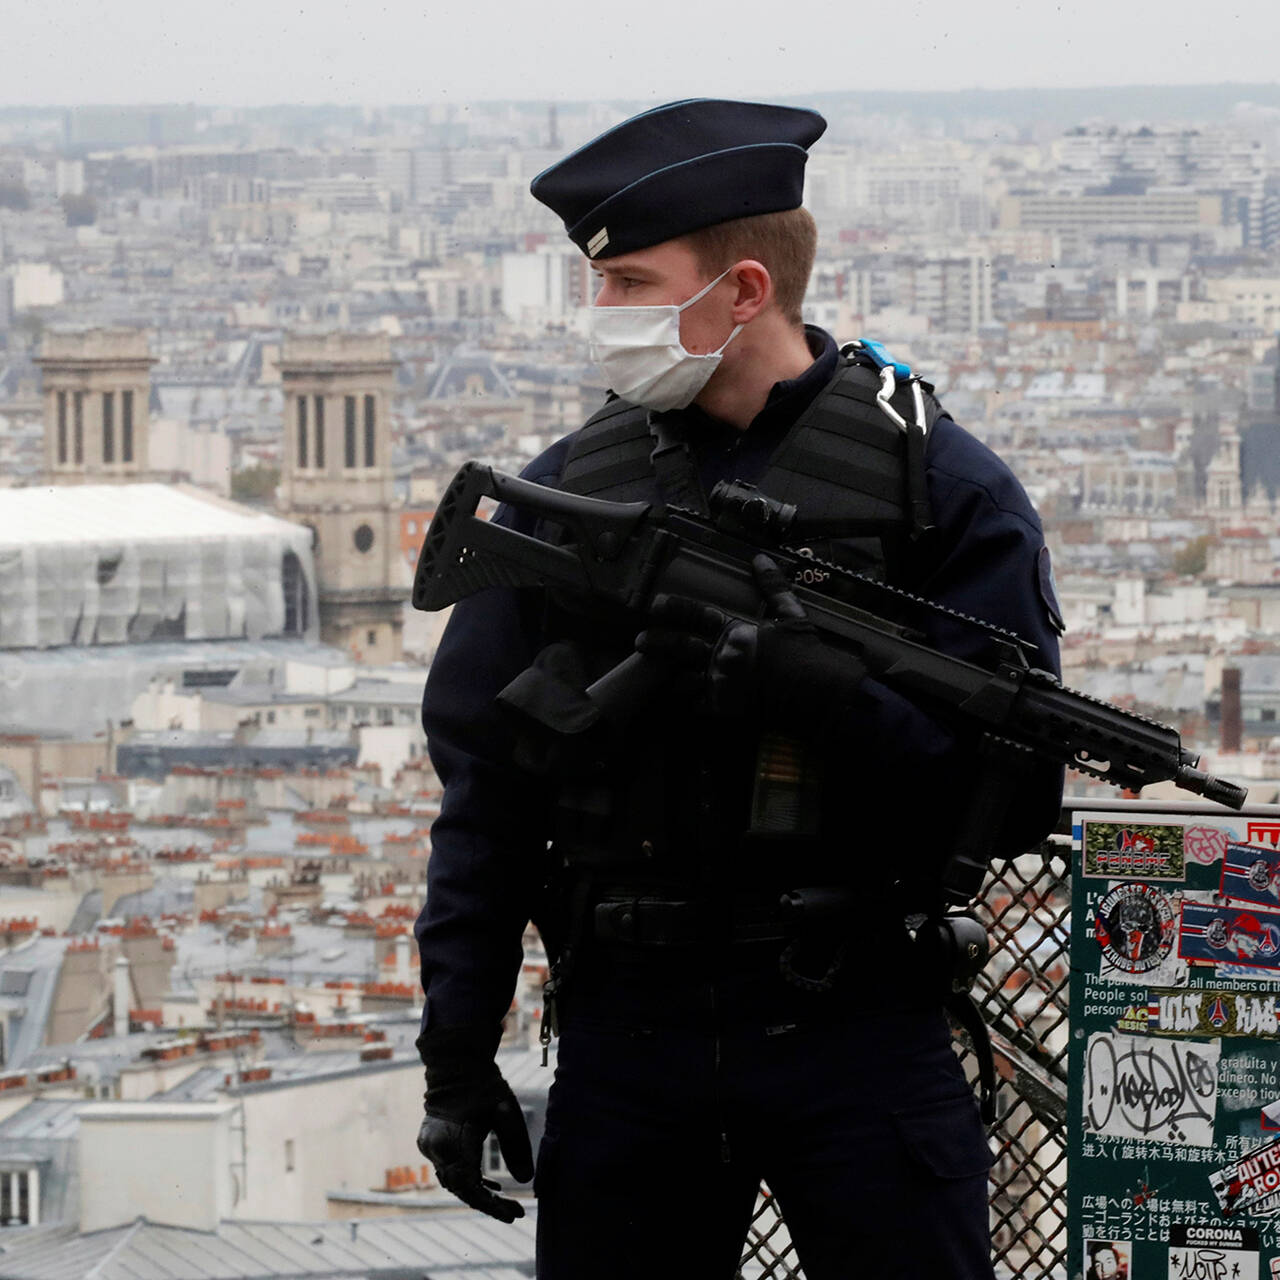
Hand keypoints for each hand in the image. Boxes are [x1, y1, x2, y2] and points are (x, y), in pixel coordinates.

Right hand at [416, 1026, 533, 1222]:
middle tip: (515, 1213)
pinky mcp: (430, 1143)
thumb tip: (525, 1181)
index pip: (471, 1186)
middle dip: (488, 1203)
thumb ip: (516, 1146)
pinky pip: (449, 1170)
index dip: (492, 1205)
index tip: (515, 1214)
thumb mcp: (507, 1114)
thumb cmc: (485, 1088)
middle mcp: (436, 1149)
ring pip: (454, 1181)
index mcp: (452, 1142)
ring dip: (478, 1193)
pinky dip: (468, 1179)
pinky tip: (490, 1185)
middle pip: (461, 1188)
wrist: (458, 1068)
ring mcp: (430, 1147)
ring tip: (505, 1203)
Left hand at [637, 554, 866, 732]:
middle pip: (679, 648)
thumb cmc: (805, 653)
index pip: (697, 614)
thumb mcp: (792, 616)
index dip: (674, 609)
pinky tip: (683, 702)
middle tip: (638, 641)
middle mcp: (721, 656)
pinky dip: (691, 703)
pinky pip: (699, 706)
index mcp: (735, 631)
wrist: (816, 694)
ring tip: (655, 675)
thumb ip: (773, 588)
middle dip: (656, 643)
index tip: (654, 605)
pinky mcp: (725, 709)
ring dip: (670, 676)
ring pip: (683, 680)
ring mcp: (721, 684)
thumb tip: (760, 559)